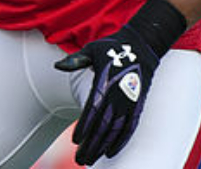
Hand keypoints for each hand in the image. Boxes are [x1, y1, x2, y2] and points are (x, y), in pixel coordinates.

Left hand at [54, 25, 158, 165]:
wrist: (143, 43)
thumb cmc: (113, 46)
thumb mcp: (92, 49)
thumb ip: (76, 60)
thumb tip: (57, 65)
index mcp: (106, 81)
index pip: (93, 110)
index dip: (84, 127)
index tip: (75, 141)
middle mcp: (119, 94)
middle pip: (103, 125)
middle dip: (91, 144)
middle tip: (80, 159)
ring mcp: (130, 101)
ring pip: (116, 130)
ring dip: (103, 147)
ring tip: (90, 159)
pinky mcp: (138, 104)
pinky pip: (130, 127)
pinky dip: (121, 141)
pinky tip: (111, 152)